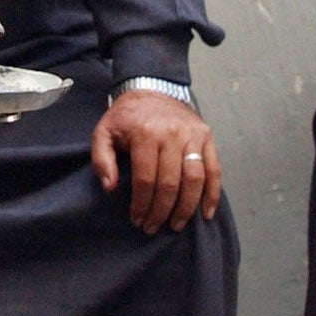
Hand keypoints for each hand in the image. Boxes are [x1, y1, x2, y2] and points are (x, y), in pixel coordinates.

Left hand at [90, 90, 221, 232]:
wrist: (153, 88)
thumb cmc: (127, 116)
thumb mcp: (104, 131)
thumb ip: (101, 159)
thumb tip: (109, 186)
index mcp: (145, 134)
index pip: (145, 179)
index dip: (141, 204)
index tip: (137, 220)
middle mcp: (172, 135)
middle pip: (170, 183)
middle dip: (161, 211)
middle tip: (153, 227)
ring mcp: (192, 136)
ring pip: (194, 179)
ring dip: (186, 208)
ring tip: (175, 225)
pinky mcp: (206, 138)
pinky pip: (213, 170)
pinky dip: (212, 194)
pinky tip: (205, 213)